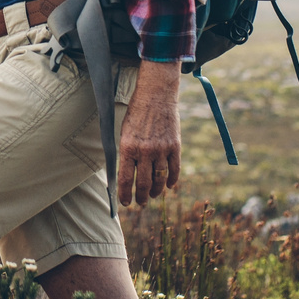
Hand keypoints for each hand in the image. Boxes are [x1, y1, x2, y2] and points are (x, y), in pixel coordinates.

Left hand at [116, 60, 182, 205]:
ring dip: (155, 191)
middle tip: (139, 202)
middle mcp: (145, 151)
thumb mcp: (124, 132)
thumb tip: (124, 174)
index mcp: (128, 147)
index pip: (125, 179)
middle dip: (140, 197)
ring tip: (152, 195)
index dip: (125, 195)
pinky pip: (174, 170)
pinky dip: (172, 180)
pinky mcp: (175, 146)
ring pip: (159, 180)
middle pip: (143, 183)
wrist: (156, 95)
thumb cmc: (136, 113)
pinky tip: (168, 186)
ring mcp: (161, 149)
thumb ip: (125, 153)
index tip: (125, 203)